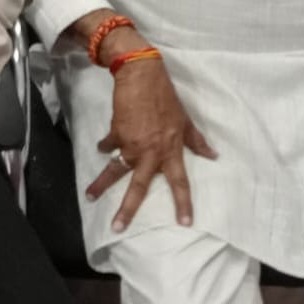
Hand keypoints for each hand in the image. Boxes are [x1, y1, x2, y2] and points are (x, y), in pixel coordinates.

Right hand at [88, 45, 215, 232]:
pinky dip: (106, 147)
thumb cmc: (166, 97)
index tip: (184, 223)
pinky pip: (109, 145)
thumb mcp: (185, 119)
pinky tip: (102, 148)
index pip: (180, 182)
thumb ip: (196, 140)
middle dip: (128, 208)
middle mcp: (150, 152)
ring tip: (90, 196)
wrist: (141, 76)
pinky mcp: (116, 133)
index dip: (183, 203)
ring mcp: (131, 144)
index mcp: (170, 150)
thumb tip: (213, 155)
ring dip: (101, 184)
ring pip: (115, 170)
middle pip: (139, 186)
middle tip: (117, 227)